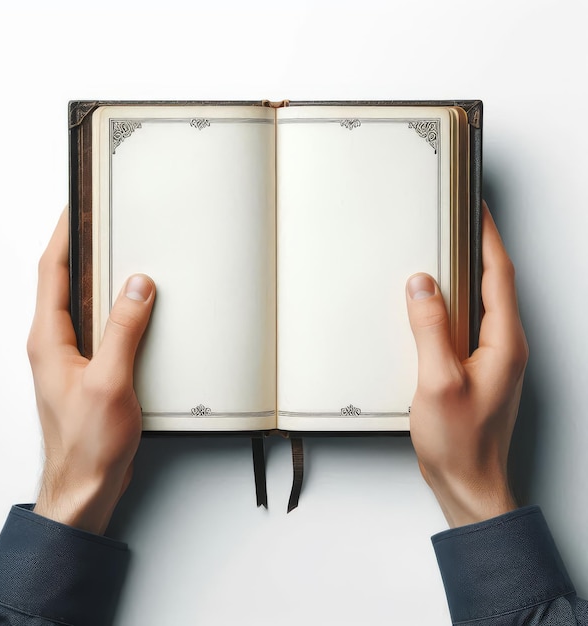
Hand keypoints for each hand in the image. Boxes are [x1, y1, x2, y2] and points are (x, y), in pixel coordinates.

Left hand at [27, 209, 154, 533]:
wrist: (87, 485)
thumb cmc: (87, 444)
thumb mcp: (110, 381)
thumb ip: (124, 330)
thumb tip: (137, 287)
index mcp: (49, 340)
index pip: (52, 272)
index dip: (64, 235)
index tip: (77, 209)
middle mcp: (56, 345)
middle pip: (65, 282)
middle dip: (83, 249)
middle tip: (103, 224)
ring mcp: (72, 358)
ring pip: (85, 305)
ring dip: (101, 279)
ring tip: (123, 257)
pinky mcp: (91, 371)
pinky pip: (102, 328)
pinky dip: (117, 310)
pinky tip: (136, 309)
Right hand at [405, 202, 527, 527]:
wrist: (468, 484)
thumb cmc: (460, 443)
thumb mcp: (438, 382)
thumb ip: (429, 329)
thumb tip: (422, 285)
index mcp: (505, 343)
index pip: (498, 275)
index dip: (487, 237)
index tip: (476, 209)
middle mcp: (505, 346)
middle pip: (493, 283)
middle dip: (476, 247)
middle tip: (455, 222)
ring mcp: (493, 358)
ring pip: (480, 303)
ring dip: (463, 275)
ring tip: (441, 253)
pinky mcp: (478, 368)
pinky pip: (467, 324)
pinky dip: (452, 305)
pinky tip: (432, 305)